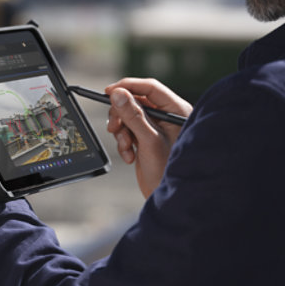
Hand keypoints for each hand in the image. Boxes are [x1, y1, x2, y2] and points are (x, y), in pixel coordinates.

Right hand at [105, 78, 191, 197]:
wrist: (168, 198)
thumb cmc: (167, 171)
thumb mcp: (149, 140)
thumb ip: (133, 115)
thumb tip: (117, 93)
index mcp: (175, 111)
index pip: (150, 88)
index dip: (128, 87)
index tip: (108, 91)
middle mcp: (167, 117)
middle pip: (135, 101)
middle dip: (121, 115)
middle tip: (114, 127)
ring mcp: (156, 128)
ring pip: (129, 116)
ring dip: (122, 131)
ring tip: (126, 147)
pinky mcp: (147, 139)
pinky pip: (128, 130)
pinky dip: (124, 141)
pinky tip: (130, 155)